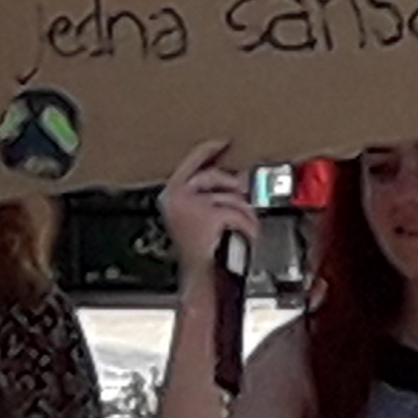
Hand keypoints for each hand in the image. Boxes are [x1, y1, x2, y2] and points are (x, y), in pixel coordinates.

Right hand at [158, 140, 258, 312]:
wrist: (200, 275)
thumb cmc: (199, 251)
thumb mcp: (198, 215)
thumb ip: (210, 194)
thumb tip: (237, 180)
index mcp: (171, 194)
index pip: (192, 161)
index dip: (209, 150)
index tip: (224, 141)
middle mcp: (176, 195)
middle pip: (213, 174)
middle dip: (231, 184)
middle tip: (241, 190)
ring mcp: (192, 204)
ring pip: (230, 195)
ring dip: (241, 211)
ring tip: (241, 227)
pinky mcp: (208, 214)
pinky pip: (237, 211)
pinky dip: (246, 224)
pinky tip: (246, 234)